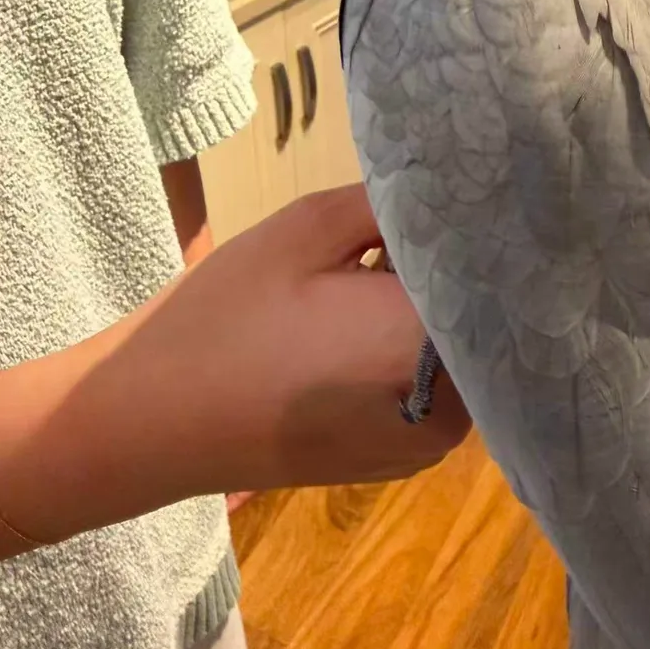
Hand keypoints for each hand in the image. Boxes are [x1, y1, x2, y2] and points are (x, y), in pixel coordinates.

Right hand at [179, 182, 470, 491]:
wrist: (156, 423)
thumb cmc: (228, 316)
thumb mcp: (308, 228)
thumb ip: (393, 205)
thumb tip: (451, 196)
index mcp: (425, 345)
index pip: (493, 272)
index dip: (484, 229)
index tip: (472, 192)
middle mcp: (453, 407)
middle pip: (487, 316)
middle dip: (462, 268)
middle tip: (430, 221)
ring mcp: (431, 442)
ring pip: (466, 354)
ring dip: (441, 310)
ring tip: (394, 269)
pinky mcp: (405, 456)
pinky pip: (440, 386)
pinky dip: (423, 349)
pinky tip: (377, 320)